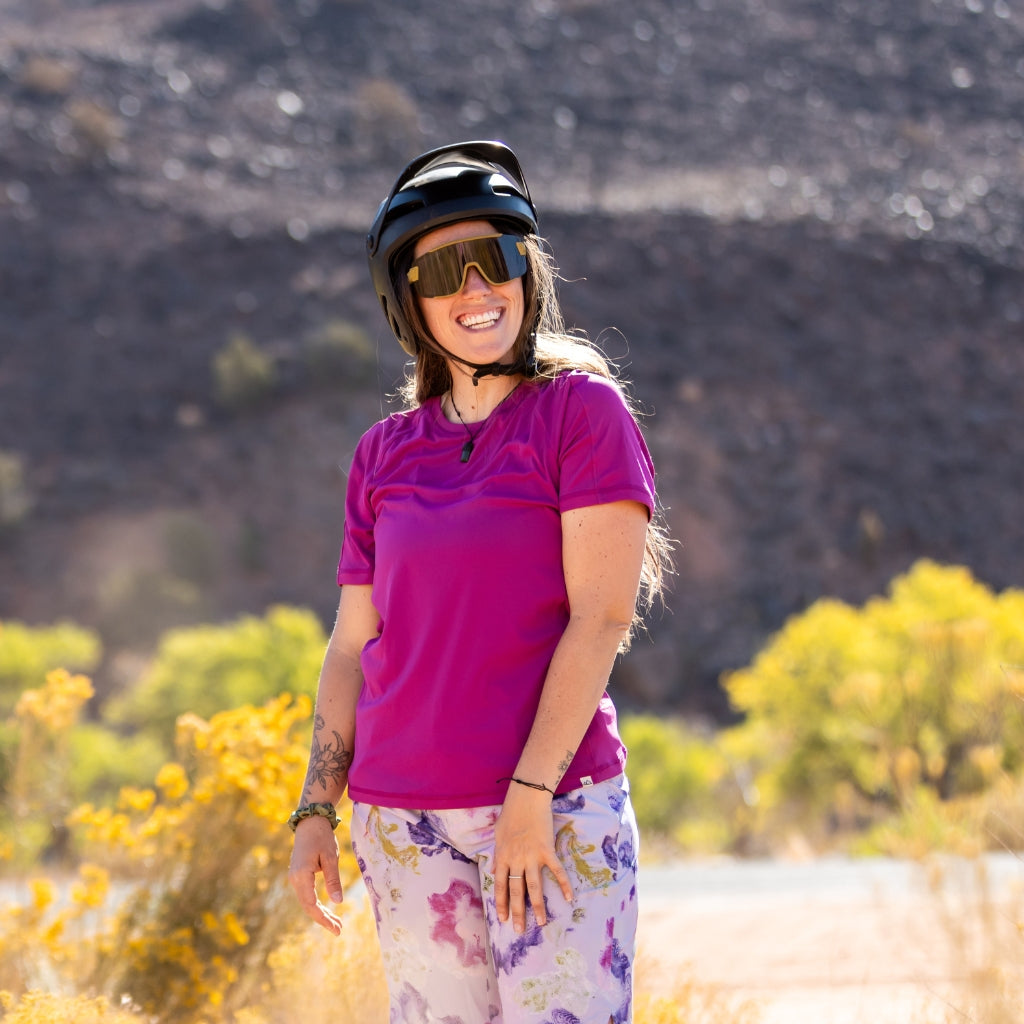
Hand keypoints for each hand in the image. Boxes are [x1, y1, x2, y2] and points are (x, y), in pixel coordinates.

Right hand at [288, 816, 344, 934]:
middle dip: (323, 919)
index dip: (323, 918)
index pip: (311, 905)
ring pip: (307, 902)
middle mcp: (294, 880)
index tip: (336, 928)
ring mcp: (295, 878)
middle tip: (339, 930)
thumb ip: (333, 880)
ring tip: (337, 924)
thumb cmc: (322, 837)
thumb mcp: (331, 857)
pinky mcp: (299, 876)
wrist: (310, 822)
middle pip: (308, 907)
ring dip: (321, 913)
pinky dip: (318, 904)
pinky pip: (307, 895)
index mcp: (301, 876)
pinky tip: (328, 910)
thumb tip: (337, 902)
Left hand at [493, 785, 572, 933]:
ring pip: (534, 887)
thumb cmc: (510, 814)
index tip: (503, 919)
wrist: (527, 798)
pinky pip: (556, 871)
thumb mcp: (498, 835)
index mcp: (503, 856)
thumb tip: (493, 871)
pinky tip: (568, 898)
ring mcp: (532, 856)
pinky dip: (564, 884)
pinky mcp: (547, 851)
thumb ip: (497, 855)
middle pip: (516, 891)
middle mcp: (516, 860)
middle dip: (517, 912)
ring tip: (541, 922)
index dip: (501, 903)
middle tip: (520, 930)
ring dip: (537, 906)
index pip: (500, 886)